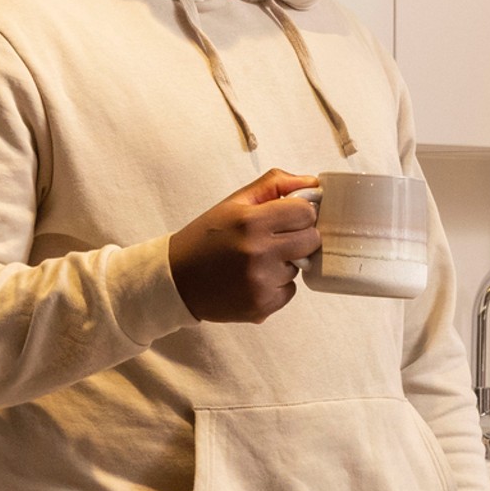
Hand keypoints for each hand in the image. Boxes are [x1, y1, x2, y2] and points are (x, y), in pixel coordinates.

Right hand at [169, 170, 322, 321]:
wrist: (176, 280)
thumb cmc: (206, 238)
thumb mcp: (234, 203)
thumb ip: (274, 185)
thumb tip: (313, 184)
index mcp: (251, 221)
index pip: (305, 212)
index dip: (299, 212)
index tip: (287, 216)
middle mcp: (258, 253)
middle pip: (311, 240)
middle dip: (299, 236)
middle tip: (276, 238)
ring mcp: (261, 283)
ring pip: (299, 267)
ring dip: (285, 262)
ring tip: (256, 260)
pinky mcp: (261, 306)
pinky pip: (289, 291)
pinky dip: (277, 285)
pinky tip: (253, 279)